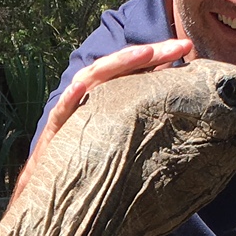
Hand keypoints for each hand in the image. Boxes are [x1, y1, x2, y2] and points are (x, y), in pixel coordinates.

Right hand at [13, 38, 191, 197]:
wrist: (50, 190)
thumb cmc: (88, 164)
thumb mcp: (120, 139)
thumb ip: (142, 122)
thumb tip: (180, 114)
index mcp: (107, 97)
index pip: (132, 70)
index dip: (157, 57)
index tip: (186, 47)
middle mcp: (89, 97)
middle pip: (118, 67)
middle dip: (149, 53)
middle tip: (179, 46)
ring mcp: (70, 111)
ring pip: (90, 79)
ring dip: (115, 64)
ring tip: (142, 53)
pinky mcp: (54, 132)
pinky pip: (61, 112)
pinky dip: (70, 98)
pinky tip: (80, 88)